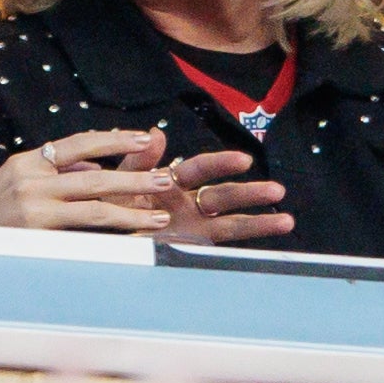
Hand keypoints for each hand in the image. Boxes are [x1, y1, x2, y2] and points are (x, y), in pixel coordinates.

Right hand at [0, 130, 186, 231]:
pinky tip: (133, 236)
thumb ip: (46, 179)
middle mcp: (30, 176)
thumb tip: (89, 172)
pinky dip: (113, 229)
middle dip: (135, 173)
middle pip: (95, 170)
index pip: (78, 144)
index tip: (144, 138)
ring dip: (133, 205)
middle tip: (166, 176)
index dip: (114, 140)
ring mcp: (32, 201)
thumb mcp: (8, 189)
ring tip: (160, 211)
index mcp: (25, 162)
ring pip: (95, 200)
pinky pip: (84, 226)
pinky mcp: (35, 227)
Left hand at [111, 135, 292, 244]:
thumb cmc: (109, 203)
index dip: (220, 165)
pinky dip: (239, 247)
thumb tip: (157, 134)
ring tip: (286, 221)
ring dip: (258, 222)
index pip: (200, 169)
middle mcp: (187, 203)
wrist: (97, 234)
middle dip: (250, 194)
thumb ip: (137, 162)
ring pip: (230, 223)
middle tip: (276, 190)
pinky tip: (264, 245)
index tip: (243, 161)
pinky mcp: (190, 249)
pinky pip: (216, 249)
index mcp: (171, 181)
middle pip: (223, 197)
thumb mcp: (119, 181)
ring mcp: (192, 228)